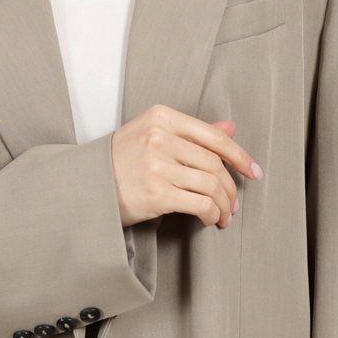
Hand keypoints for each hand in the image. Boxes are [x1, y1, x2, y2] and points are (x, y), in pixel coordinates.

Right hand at [110, 104, 261, 228]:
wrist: (84, 188)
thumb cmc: (117, 163)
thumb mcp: (151, 136)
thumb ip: (191, 133)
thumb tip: (229, 129)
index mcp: (161, 117)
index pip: (213, 136)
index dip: (239, 155)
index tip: (252, 170)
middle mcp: (160, 137)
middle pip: (215, 163)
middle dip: (231, 187)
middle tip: (233, 203)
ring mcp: (158, 165)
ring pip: (211, 184)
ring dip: (223, 204)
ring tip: (223, 215)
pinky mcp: (157, 193)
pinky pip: (200, 204)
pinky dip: (211, 214)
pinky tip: (210, 220)